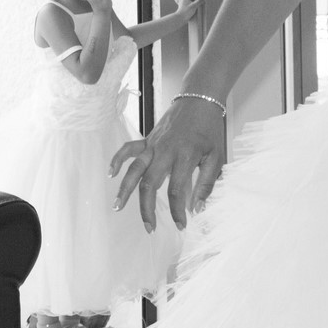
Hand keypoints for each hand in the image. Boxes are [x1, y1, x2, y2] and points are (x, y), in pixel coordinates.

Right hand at [110, 96, 224, 232]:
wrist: (199, 100)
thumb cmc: (210, 129)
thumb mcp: (216, 157)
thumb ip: (206, 184)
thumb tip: (198, 208)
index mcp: (185, 157)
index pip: (176, 191)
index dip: (178, 212)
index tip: (181, 225)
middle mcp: (165, 152)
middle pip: (149, 184)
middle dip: (146, 209)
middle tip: (148, 227)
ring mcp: (153, 145)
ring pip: (134, 169)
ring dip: (125, 189)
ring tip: (118, 206)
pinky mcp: (148, 139)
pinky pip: (128, 149)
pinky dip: (118, 159)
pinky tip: (111, 173)